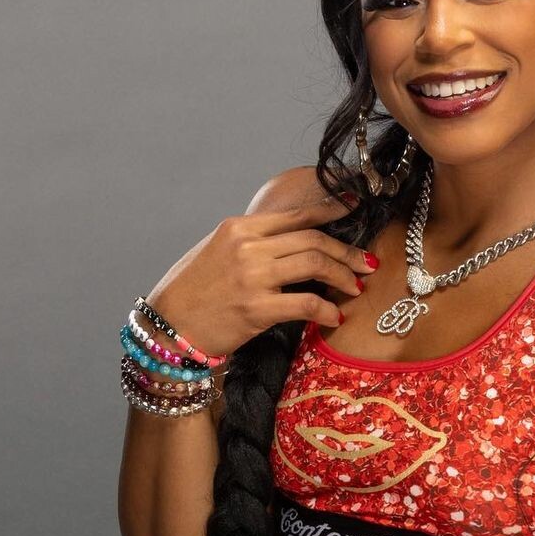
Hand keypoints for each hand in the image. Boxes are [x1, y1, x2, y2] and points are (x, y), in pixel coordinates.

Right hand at [146, 196, 375, 360]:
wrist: (168, 327)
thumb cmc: (193, 293)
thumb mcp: (217, 252)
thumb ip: (251, 243)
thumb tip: (289, 243)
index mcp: (239, 228)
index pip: (296, 215)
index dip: (331, 211)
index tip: (355, 208)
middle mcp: (247, 246)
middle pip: (313, 240)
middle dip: (347, 252)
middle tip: (366, 263)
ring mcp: (253, 277)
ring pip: (316, 264)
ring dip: (344, 276)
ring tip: (356, 287)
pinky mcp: (258, 309)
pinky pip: (307, 303)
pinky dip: (329, 310)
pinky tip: (336, 316)